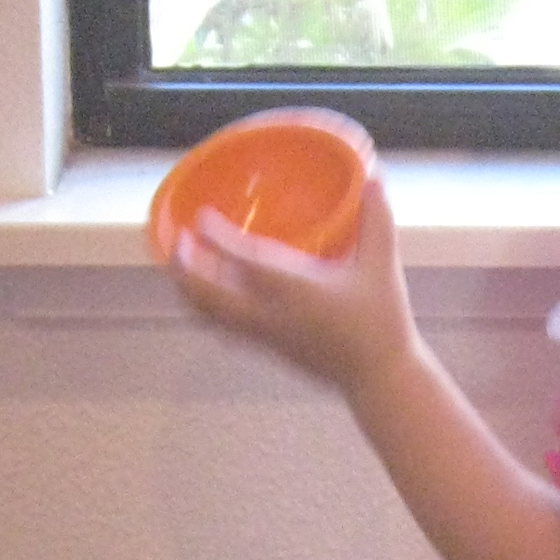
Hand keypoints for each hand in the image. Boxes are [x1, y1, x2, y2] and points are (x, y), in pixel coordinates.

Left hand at [168, 176, 416, 401]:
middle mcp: (273, 315)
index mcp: (298, 292)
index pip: (246, 263)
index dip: (218, 239)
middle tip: (178, 241)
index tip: (201, 217)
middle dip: (186, 269)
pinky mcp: (267, 349)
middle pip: (210, 296)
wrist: (380, 379)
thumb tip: (373, 179)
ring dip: (190, 291)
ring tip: (181, 266)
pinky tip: (208, 295)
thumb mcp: (381, 266)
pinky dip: (207, 308)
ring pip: (211, 316)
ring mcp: (266, 336)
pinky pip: (224, 327)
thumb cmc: (381, 323)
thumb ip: (377, 220)